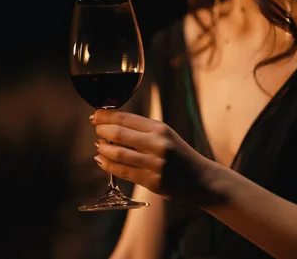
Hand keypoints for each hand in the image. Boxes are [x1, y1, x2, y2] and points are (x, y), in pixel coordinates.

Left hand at [90, 109, 221, 204]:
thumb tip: (111, 124)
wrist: (201, 179)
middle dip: (102, 131)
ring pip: (118, 153)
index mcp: (160, 128)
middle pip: (119, 134)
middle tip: (97, 131)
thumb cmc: (179, 155)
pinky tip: (101, 161)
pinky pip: (123, 171)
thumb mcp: (166, 135)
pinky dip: (108, 165)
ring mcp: (154, 163)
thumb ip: (142, 130)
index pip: (126, 118)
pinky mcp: (151, 181)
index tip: (95, 116)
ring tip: (99, 146)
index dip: (106, 116)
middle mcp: (158, 144)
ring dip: (103, 149)